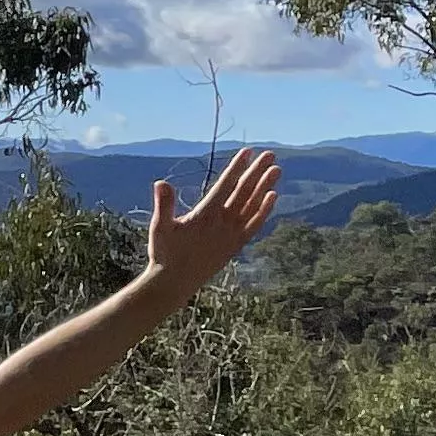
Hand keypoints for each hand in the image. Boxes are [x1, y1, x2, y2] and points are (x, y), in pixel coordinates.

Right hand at [146, 146, 283, 292]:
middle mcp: (223, 224)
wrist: (174, 283)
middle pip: (244, 192)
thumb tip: (161, 182)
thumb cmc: (164, 253)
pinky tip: (273, 197)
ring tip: (276, 170)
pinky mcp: (235, 246)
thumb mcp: (159, 227)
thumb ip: (163, 204)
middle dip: (257, 172)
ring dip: (265, 186)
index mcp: (205, 215)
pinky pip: (254, 225)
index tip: (247, 152)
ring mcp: (231, 235)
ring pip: (252, 206)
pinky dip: (264, 210)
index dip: (237, 167)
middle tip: (270, 154)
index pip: (225, 185)